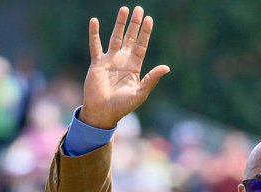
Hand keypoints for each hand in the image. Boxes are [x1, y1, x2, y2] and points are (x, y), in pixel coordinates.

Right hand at [80, 5, 170, 128]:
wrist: (102, 113)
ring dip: (119, 24)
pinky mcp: (97, 64)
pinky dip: (94, 34)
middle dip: (134, 24)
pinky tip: (94, 21)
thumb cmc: (122, 107)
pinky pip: (95, 45)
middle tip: (139, 9)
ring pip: (115, 37)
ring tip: (124, 9)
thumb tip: (167, 67)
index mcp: (134, 67)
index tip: (149, 19)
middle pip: (130, 38)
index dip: (145, 33)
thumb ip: (152, 79)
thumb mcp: (140, 93)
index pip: (141, 46)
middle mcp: (122, 61)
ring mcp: (109, 61)